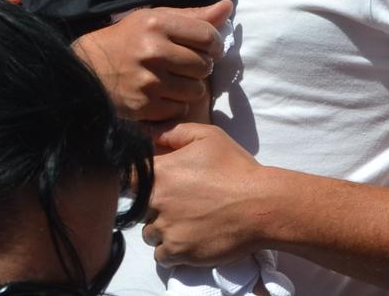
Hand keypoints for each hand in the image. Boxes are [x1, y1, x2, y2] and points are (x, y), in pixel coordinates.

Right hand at [73, 1, 228, 122]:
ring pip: (196, 90)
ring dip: (190, 87)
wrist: (87, 69)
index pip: (207, 36)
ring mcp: (149, 80)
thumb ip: (193, 16)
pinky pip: (180, 108)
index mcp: (157, 24)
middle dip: (200, 67)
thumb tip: (228, 7)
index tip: (209, 49)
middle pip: (204, 65)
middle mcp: (154, 51)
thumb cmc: (126, 40)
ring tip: (173, 80)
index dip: (215, 44)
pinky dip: (175, 104)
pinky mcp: (145, 105)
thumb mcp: (154, 19)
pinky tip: (161, 94)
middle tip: (185, 65)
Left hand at [141, 122, 271, 263]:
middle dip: (152, 206)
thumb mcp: (208, 136)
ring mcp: (167, 229)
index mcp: (161, 173)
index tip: (150, 184)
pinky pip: (161, 255)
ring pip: (149, 233)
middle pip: (138, 208)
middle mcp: (157, 202)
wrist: (261, 205)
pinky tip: (187, 239)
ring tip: (184, 223)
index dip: (136, 181)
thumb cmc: (236, 168)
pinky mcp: (179, 251)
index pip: (127, 178)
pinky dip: (170, 250)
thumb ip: (175, 133)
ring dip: (161, 229)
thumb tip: (151, 136)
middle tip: (176, 204)